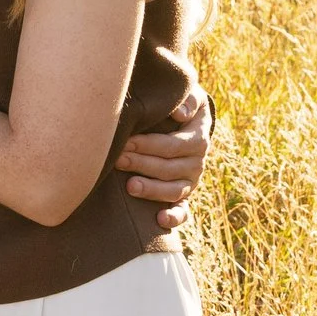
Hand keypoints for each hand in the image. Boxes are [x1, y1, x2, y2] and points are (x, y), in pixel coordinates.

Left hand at [119, 84, 210, 235]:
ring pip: (174, 191)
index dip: (149, 145)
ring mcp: (190, 182)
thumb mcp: (189, 95)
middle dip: (142, 164)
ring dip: (152, 190)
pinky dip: (174, 217)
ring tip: (130, 187)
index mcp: (198, 138)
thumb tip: (181, 113)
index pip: (174, 145)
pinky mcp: (183, 197)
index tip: (126, 142)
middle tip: (118, 160)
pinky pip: (183, 212)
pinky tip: (159, 219)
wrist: (184, 122)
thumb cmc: (179, 106)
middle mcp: (197, 162)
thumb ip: (187, 99)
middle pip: (169, 168)